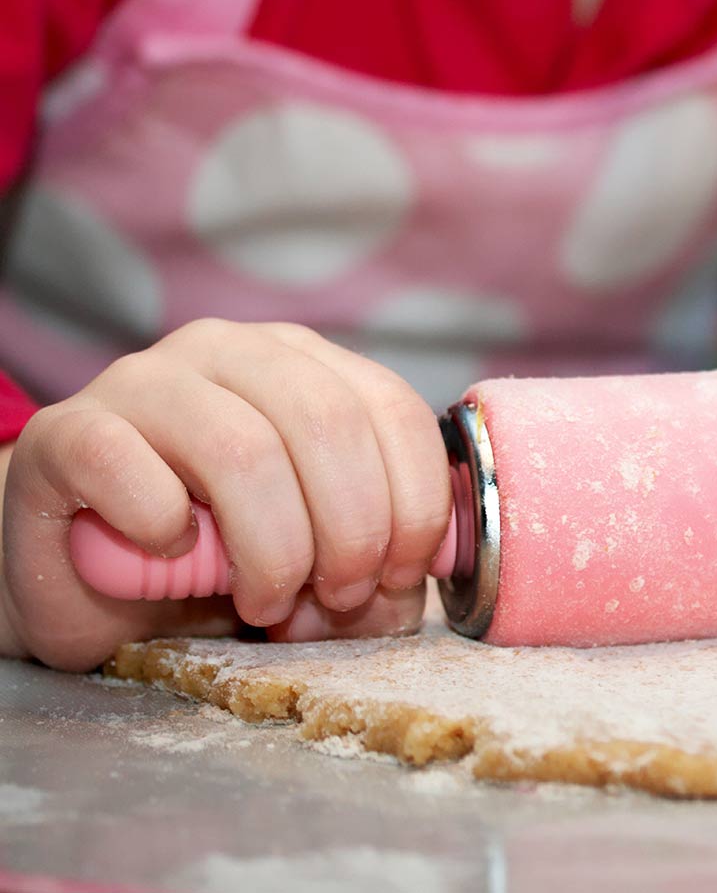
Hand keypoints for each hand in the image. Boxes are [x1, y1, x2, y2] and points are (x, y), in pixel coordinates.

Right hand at [0, 320, 449, 670]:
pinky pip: (126, 463)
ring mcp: (144, 380)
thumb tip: (403, 593)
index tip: (400, 575)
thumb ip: (371, 564)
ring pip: (242, 448)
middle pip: (329, 423)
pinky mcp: (66, 430)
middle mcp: (230, 349)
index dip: (415, 501)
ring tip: (267, 601)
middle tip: (336, 598)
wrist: (82, 578)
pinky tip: (170, 548)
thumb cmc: (214, 559)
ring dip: (274, 546)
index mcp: (306, 362)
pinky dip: (161, 521)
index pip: (392, 407)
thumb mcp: (317, 558)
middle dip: (352, 531)